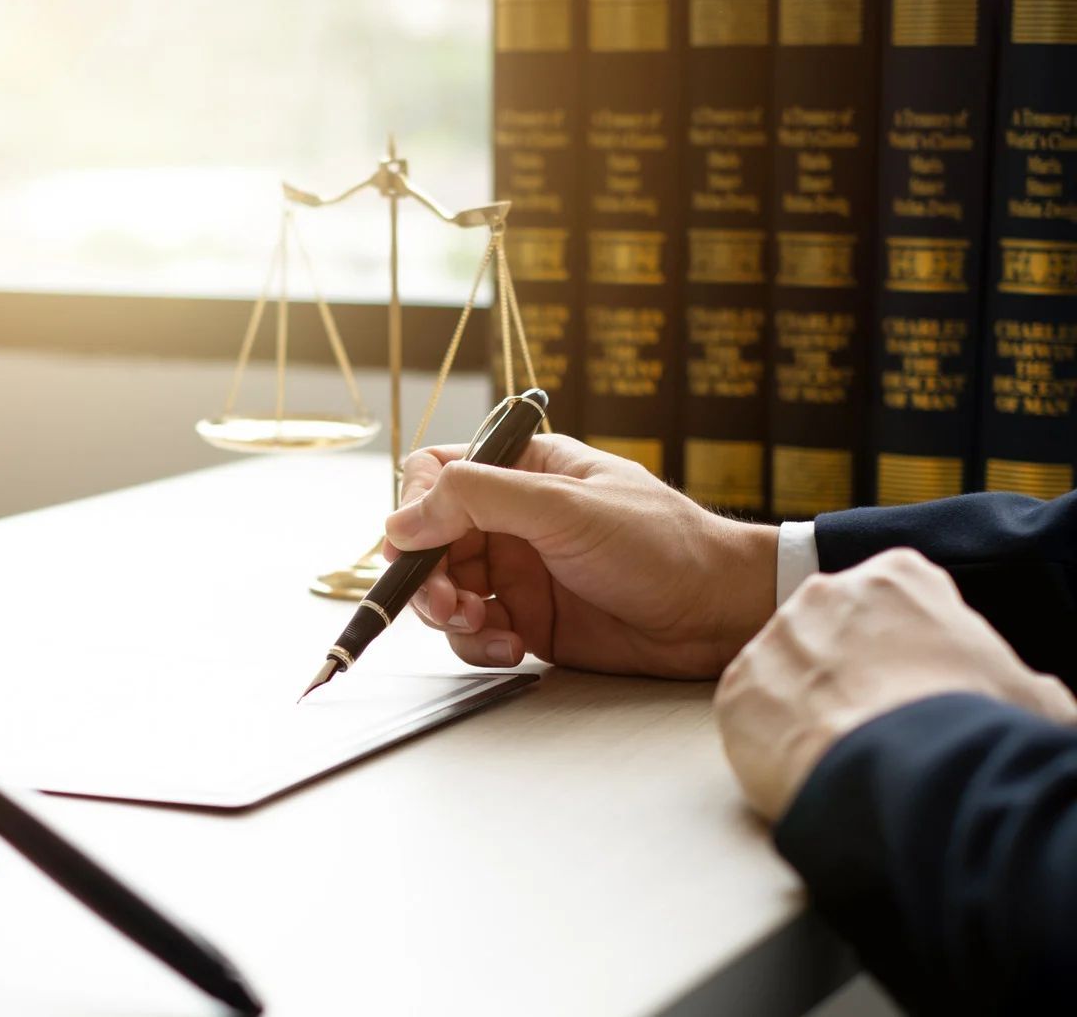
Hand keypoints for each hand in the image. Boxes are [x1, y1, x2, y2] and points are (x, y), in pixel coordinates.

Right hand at [384, 434, 777, 678]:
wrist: (718, 614)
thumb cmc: (661, 544)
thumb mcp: (564, 507)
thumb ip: (479, 500)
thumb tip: (400, 520)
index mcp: (522, 469)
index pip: (436, 474)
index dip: (415, 507)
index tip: (413, 544)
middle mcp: (513, 518)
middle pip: (430, 540)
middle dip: (426, 576)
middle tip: (445, 605)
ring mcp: (519, 572)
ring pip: (446, 591)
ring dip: (450, 615)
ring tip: (483, 630)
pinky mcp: (530, 621)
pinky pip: (477, 633)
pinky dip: (479, 645)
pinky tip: (512, 650)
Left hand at [715, 547, 1076, 820]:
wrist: (911, 772)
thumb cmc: (975, 726)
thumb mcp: (1029, 693)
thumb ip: (1013, 680)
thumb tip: (1031, 700)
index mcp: (898, 578)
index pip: (897, 599)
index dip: (909, 647)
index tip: (919, 684)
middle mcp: (824, 594)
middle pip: (832, 631)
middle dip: (850, 672)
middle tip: (877, 723)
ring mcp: (773, 639)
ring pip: (788, 671)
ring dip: (808, 705)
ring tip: (844, 751)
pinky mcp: (737, 690)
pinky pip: (751, 713)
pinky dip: (773, 741)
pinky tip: (807, 765)